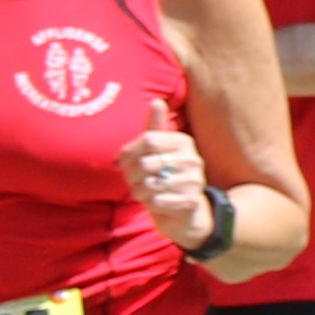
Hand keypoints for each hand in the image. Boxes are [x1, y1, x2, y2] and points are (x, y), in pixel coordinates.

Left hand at [119, 110, 214, 252]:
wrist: (186, 213)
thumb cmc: (166, 177)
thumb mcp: (159, 152)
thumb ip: (155, 128)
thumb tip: (156, 101)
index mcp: (183, 142)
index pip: (148, 139)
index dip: (128, 152)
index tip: (120, 163)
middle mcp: (192, 159)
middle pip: (146, 162)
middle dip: (131, 175)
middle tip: (132, 181)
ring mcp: (194, 181)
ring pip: (149, 184)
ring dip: (139, 191)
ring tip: (143, 192)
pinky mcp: (191, 202)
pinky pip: (158, 201)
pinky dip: (150, 204)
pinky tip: (154, 203)